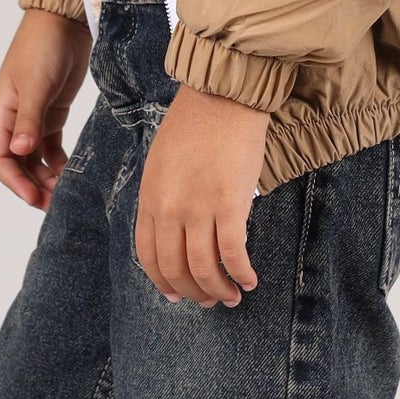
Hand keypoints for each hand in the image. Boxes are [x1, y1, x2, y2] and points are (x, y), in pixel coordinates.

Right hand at [0, 8, 91, 208]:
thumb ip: (30, 119)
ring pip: (34, 158)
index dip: (13, 181)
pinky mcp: (53, 112)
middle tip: (54, 203)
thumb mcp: (36, 85)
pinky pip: (51, 146)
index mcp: (2, 113)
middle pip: (17, 163)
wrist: (64, 21)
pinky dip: (58, 161)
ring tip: (65, 191)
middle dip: (32, 185)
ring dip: (46, 176)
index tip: (33, 197)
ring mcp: (34, 116)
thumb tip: (21, 152)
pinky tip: (71, 171)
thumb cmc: (43, 47)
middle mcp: (15, 119)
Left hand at [134, 86, 269, 305]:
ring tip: (231, 297)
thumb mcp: (161, 163)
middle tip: (208, 301)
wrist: (221, 97)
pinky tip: (250, 280)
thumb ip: (163, 199)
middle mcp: (170, 209)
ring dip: (219, 289)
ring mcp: (199, 208)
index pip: (149, 256)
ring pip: (205, 267)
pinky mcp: (230, 204)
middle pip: (176, 268)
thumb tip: (176, 233)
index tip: (176, 295)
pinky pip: (233, 253)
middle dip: (193, 292)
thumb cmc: (195, 124)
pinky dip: (242, 273)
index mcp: (150, 198)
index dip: (163, 282)